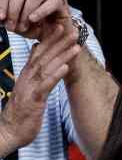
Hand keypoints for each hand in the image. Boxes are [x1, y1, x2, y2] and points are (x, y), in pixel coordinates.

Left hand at [0, 0, 71, 38]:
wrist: (59, 37)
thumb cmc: (40, 29)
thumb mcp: (21, 26)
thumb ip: (11, 21)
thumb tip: (2, 19)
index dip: (3, 4)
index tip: (1, 17)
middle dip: (13, 10)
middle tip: (12, 25)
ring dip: (25, 11)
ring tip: (23, 25)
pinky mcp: (59, 1)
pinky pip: (50, 4)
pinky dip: (40, 11)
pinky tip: (33, 19)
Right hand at [0, 23, 78, 152]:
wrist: (9, 131)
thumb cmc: (21, 114)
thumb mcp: (28, 91)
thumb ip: (33, 77)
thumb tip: (38, 64)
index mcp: (27, 76)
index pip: (39, 54)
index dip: (49, 40)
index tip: (60, 29)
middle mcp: (28, 78)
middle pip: (44, 56)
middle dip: (58, 42)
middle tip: (70, 30)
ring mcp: (30, 88)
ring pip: (47, 67)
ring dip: (62, 56)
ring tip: (74, 46)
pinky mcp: (34, 100)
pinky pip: (46, 85)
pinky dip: (55, 75)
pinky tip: (65, 67)